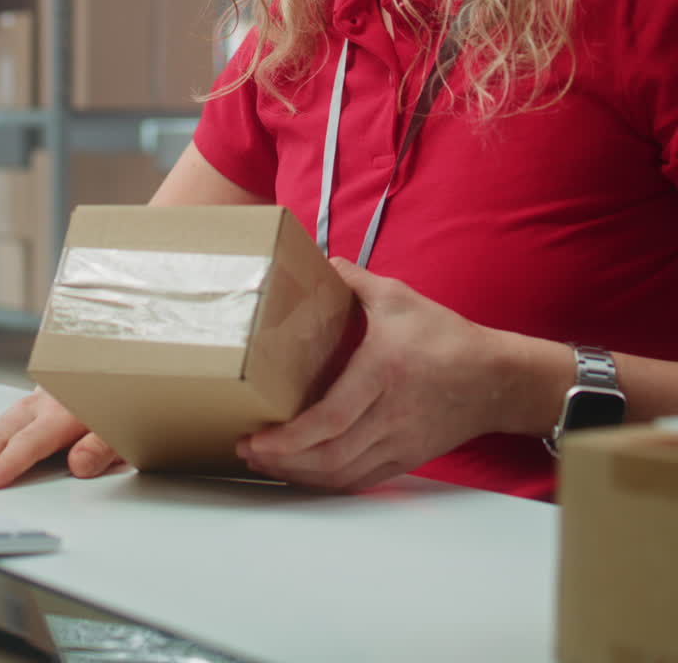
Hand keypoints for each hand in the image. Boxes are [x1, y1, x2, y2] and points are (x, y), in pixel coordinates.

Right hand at [0, 388, 123, 489]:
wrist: (121, 372)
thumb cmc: (121, 405)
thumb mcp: (123, 428)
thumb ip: (103, 447)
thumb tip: (79, 465)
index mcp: (65, 412)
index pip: (31, 440)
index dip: (9, 463)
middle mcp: (43, 405)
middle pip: (4, 433)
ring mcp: (32, 404)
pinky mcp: (27, 408)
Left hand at [236, 258, 504, 491]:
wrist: (496, 379)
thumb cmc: (446, 336)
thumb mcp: (399, 297)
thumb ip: (354, 279)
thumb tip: (318, 260)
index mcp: (383, 372)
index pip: (331, 419)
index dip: (290, 438)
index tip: (257, 438)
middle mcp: (390, 414)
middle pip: (330, 455)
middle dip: (282, 460)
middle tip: (247, 451)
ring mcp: (400, 442)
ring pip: (342, 474)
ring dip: (300, 475)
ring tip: (267, 463)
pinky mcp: (407, 457)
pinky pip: (361, 479)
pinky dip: (328, 482)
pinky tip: (305, 473)